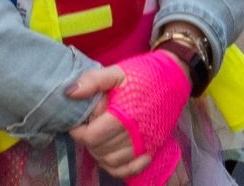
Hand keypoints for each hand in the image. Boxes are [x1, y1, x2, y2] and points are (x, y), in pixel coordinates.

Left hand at [67, 53, 188, 182]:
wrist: (174, 77)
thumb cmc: (143, 74)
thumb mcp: (116, 71)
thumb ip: (92, 81)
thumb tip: (69, 93)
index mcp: (124, 115)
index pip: (92, 137)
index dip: (79, 132)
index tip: (77, 122)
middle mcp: (136, 134)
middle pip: (100, 151)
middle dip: (88, 141)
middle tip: (87, 127)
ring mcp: (145, 144)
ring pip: (112, 162)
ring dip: (99, 153)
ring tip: (97, 137)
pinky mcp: (152, 149)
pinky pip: (130, 170)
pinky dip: (116, 167)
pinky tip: (110, 153)